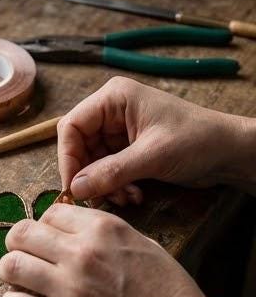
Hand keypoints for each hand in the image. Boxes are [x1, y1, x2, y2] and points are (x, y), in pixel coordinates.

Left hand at [0, 203, 223, 296]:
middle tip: (23, 258)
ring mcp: (69, 290)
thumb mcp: (142, 244)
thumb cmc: (166, 292)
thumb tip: (69, 230)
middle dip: (17, 245)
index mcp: (103, 230)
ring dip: (9, 273)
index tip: (46, 242)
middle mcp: (82, 255)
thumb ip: (104, 234)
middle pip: (21, 235)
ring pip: (11, 267)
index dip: (44, 227)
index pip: (49, 213)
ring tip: (19, 281)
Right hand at [57, 76, 255, 203]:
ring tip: (125, 198)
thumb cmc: (199, 140)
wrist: (228, 153)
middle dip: (88, 177)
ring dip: (103, 187)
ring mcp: (117, 132)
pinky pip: (104, 173)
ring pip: (90, 165)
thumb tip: (75, 188)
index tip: (74, 187)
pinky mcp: (125, 150)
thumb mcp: (152, 156)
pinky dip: (113, 188)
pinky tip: (132, 195)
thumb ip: (110, 172)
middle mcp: (111, 112)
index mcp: (115, 98)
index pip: (71, 127)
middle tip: (101, 198)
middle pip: (77, 149)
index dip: (68, 158)